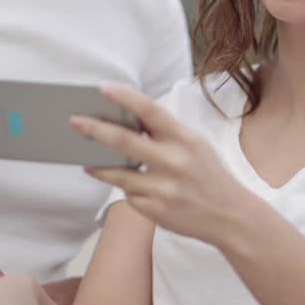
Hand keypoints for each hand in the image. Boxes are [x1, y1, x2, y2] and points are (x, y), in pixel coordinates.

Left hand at [74, 84, 257, 247]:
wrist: (229, 216)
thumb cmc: (208, 174)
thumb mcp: (195, 145)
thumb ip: (166, 133)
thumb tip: (127, 121)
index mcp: (185, 139)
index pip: (152, 112)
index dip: (126, 98)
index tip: (103, 89)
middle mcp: (174, 162)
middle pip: (125, 142)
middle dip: (95, 130)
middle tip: (74, 122)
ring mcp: (163, 188)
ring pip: (118, 174)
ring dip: (98, 166)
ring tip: (87, 160)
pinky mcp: (155, 210)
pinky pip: (129, 195)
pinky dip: (128, 189)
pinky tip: (133, 187)